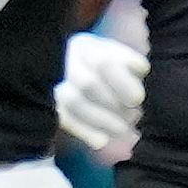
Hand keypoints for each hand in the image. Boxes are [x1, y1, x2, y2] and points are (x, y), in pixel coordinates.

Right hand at [55, 32, 147, 150]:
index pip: (104, 63)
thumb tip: (136, 96)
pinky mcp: (49, 105)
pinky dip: (84, 132)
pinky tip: (101, 141)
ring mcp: (52, 83)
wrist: (71, 80)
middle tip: (133, 115)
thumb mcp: (120, 60)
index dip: (122, 83)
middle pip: (88, 84)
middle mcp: (64, 61)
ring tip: (122, 129)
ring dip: (103, 120)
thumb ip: (130, 69)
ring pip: (73, 102)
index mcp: (86, 46)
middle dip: (114, 105)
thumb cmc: (107, 71)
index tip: (138, 99)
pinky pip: (63, 119)